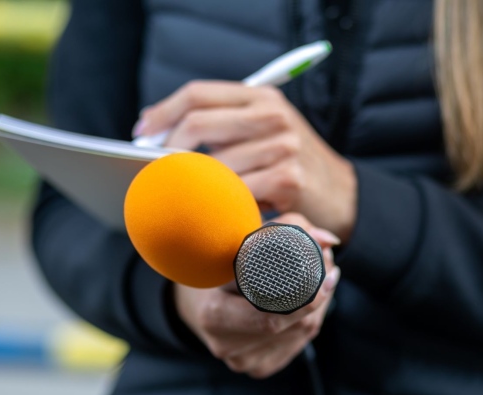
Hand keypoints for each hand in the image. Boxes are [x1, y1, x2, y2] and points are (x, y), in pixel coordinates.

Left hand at [134, 81, 356, 241]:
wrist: (341, 195)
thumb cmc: (289, 165)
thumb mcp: (262, 132)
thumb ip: (220, 125)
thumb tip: (156, 129)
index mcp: (262, 98)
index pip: (198, 94)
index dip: (163, 112)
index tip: (142, 133)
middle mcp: (273, 116)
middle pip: (197, 124)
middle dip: (167, 149)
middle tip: (152, 169)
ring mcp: (282, 146)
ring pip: (212, 165)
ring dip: (194, 185)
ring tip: (187, 198)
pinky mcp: (288, 178)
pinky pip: (234, 194)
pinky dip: (221, 206)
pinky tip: (220, 212)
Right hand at [173, 213, 340, 378]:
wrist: (197, 303)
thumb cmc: (218, 266)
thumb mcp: (239, 244)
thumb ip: (285, 230)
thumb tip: (328, 241)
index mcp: (215, 315)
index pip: (272, 317)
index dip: (307, 299)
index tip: (329, 274)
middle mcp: (226, 345)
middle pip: (294, 327)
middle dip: (320, 297)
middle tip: (330, 270)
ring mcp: (243, 361)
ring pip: (300, 336)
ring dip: (318, 308)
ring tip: (323, 281)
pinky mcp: (258, 367)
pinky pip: (295, 346)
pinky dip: (307, 324)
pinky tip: (309, 306)